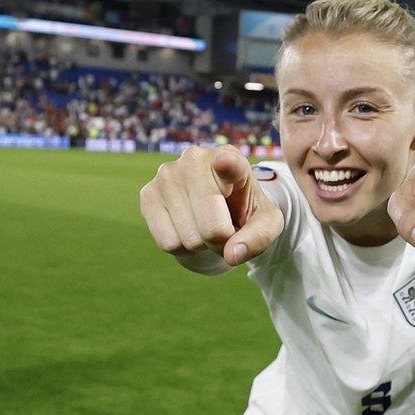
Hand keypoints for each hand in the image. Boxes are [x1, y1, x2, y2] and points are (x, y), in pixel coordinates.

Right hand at [140, 145, 283, 265]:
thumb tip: (231, 255)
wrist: (217, 210)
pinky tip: (186, 228)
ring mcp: (167, 175)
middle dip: (221, 241)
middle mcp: (195, 159)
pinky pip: (168, 242)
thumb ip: (259, 238)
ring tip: (205, 225)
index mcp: (231, 159)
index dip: (227, 166)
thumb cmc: (244, 212)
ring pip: (189, 239)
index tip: (224, 163)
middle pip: (211, 228)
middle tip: (225, 228)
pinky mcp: (148, 194)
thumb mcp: (266, 224)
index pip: (229, 163)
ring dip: (201, 245)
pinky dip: (181, 248)